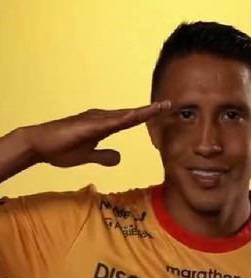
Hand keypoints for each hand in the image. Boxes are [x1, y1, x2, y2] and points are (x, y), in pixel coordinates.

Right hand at [20, 101, 170, 166]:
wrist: (38, 145)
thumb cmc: (62, 148)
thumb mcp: (88, 156)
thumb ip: (104, 156)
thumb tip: (120, 158)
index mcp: (105, 126)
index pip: (131, 120)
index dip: (148, 116)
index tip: (164, 111)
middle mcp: (102, 119)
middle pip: (131, 114)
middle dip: (151, 110)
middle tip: (169, 104)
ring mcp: (94, 120)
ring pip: (123, 115)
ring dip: (141, 111)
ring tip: (159, 107)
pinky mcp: (85, 126)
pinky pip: (107, 122)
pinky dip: (121, 119)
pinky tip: (133, 117)